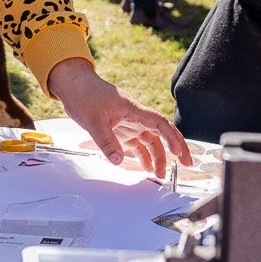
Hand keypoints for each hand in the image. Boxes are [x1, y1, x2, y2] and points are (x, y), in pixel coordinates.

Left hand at [48, 59, 191, 176]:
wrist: (74, 86)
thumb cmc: (85, 96)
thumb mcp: (93, 120)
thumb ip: (106, 141)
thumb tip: (118, 161)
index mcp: (133, 110)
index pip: (159, 123)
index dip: (172, 137)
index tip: (179, 153)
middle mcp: (135, 117)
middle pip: (162, 133)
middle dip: (176, 148)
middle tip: (186, 164)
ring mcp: (130, 124)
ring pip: (151, 141)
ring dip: (158, 157)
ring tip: (160, 175)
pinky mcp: (122, 130)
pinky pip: (138, 144)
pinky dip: (144, 156)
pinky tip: (147, 168)